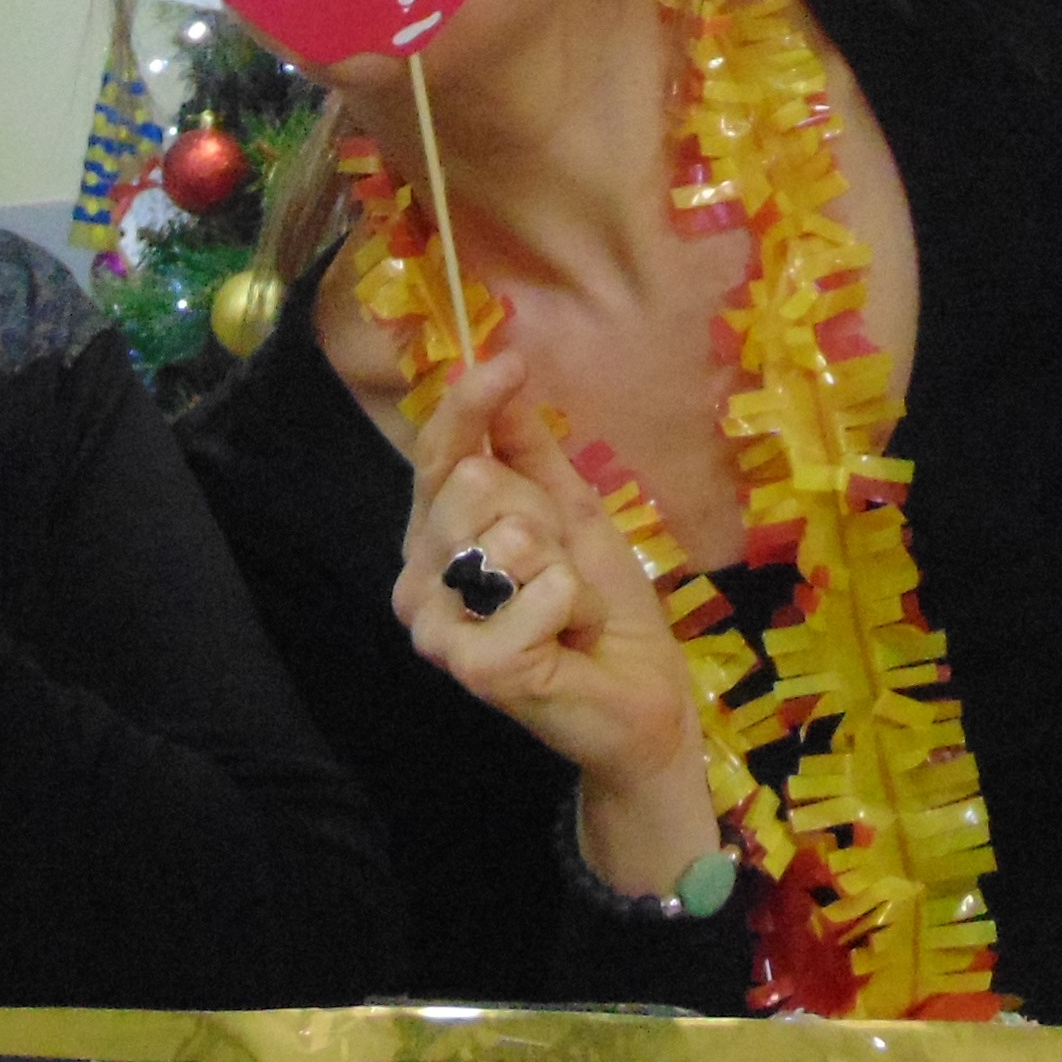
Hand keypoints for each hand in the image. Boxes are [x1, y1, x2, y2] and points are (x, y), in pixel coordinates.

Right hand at [388, 345, 713, 887]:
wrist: (641, 699)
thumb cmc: (602, 609)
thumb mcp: (571, 512)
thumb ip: (529, 451)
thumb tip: (501, 363)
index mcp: (437, 536)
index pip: (437, 454)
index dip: (468, 405)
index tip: (509, 363)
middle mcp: (419, 577)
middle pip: (472, 484)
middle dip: (542, 515)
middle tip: (562, 567)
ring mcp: (437, 626)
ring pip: (505, 535)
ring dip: (565, 568)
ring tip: (567, 609)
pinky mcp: (472, 665)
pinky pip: (538, 591)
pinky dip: (576, 607)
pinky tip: (569, 640)